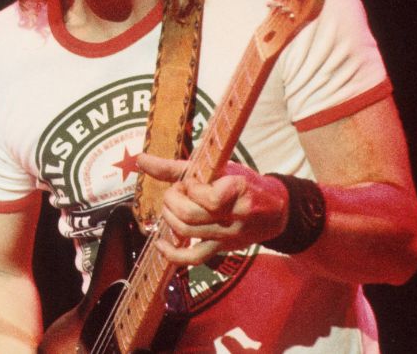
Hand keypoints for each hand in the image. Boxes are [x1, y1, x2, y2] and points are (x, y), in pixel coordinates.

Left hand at [136, 154, 288, 264]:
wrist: (276, 210)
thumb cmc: (243, 183)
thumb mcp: (217, 168)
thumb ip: (176, 167)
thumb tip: (140, 159)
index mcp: (238, 190)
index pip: (206, 196)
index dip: (189, 187)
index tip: (190, 181)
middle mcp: (235, 215)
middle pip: (190, 215)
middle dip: (172, 201)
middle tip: (176, 192)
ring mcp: (228, 235)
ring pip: (188, 232)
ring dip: (170, 217)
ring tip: (173, 207)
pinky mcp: (223, 248)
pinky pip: (194, 257)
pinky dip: (172, 254)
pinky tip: (160, 244)